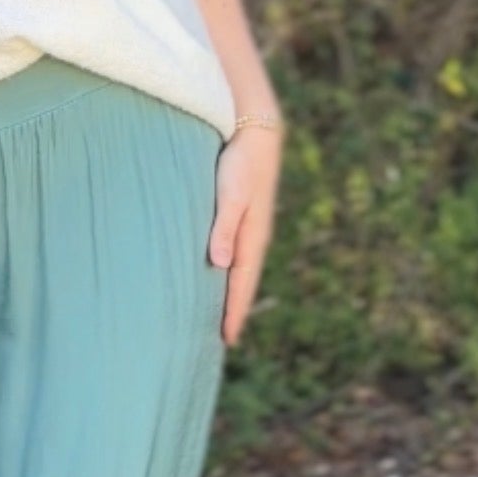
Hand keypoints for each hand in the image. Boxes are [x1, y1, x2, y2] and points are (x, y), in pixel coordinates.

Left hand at [209, 124, 281, 348]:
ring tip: (222, 317)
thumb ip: (223, 228)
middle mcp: (254, 239)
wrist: (256, 135)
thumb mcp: (230, 195)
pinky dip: (232, 274)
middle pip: (243, 284)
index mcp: (251, 239)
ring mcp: (251, 230)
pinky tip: (223, 277)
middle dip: (235, 311)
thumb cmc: (239, 164)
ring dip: (233, 295)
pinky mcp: (245, 219)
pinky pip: (238, 257)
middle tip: (223, 341)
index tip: (226, 339)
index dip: (234, 312)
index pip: (241, 285)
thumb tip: (221, 264)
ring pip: (241, 272)